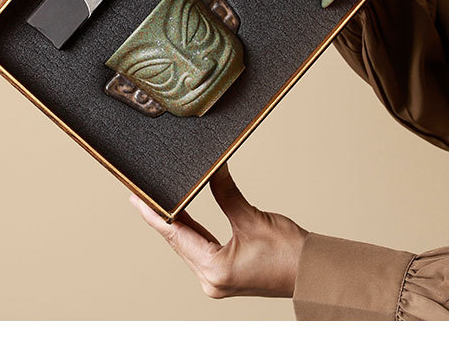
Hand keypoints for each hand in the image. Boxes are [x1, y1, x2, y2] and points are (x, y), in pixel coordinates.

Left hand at [130, 163, 307, 299]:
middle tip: (141, 193)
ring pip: (187, 245)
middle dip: (161, 216)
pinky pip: (199, 250)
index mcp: (214, 269)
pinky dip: (191, 232)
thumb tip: (212, 169)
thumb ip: (226, 192)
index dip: (153, 214)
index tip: (136, 198)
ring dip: (175, 223)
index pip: (174, 235)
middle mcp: (210, 279)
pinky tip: (182, 216)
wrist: (312, 273)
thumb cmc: (289, 252)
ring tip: (157, 202)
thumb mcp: (252, 218)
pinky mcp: (223, 276)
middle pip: (178, 241)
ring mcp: (216, 280)